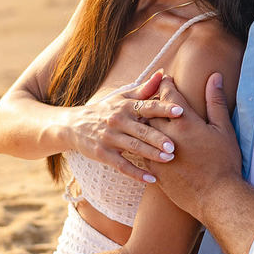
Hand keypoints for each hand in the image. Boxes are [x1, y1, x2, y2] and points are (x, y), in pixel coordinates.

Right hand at [66, 70, 185, 182]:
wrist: (73, 125)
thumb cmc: (104, 110)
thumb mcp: (121, 97)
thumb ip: (144, 89)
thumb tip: (164, 74)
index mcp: (125, 106)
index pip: (147, 107)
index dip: (163, 108)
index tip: (180, 111)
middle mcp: (117, 121)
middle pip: (141, 130)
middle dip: (158, 138)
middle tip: (174, 145)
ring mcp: (109, 138)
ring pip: (133, 147)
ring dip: (151, 154)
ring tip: (168, 159)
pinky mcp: (103, 154)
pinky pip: (122, 165)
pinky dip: (136, 173)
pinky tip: (151, 179)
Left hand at [150, 73, 243, 217]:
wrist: (215, 198)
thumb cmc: (224, 162)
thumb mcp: (224, 129)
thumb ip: (215, 101)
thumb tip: (214, 76)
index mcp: (184, 122)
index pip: (168, 95)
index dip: (166, 85)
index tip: (166, 79)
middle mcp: (166, 135)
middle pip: (150, 111)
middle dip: (152, 103)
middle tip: (156, 98)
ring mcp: (157, 154)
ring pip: (144, 131)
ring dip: (146, 123)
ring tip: (151, 119)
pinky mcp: (154, 170)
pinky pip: (143, 151)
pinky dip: (145, 143)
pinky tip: (149, 143)